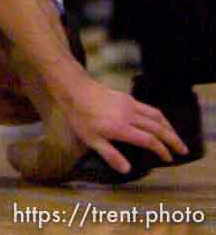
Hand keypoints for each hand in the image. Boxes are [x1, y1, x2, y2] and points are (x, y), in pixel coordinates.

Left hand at [65, 75, 185, 174]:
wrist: (75, 89)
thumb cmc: (80, 116)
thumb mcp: (91, 140)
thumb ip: (110, 155)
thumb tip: (128, 170)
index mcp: (122, 127)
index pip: (149, 140)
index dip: (162, 151)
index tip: (169, 159)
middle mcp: (130, 114)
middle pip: (158, 127)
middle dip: (173, 139)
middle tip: (183, 150)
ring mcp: (130, 104)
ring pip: (156, 115)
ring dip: (169, 126)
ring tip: (176, 136)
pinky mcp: (127, 97)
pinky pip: (149, 107)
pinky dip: (159, 117)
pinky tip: (159, 122)